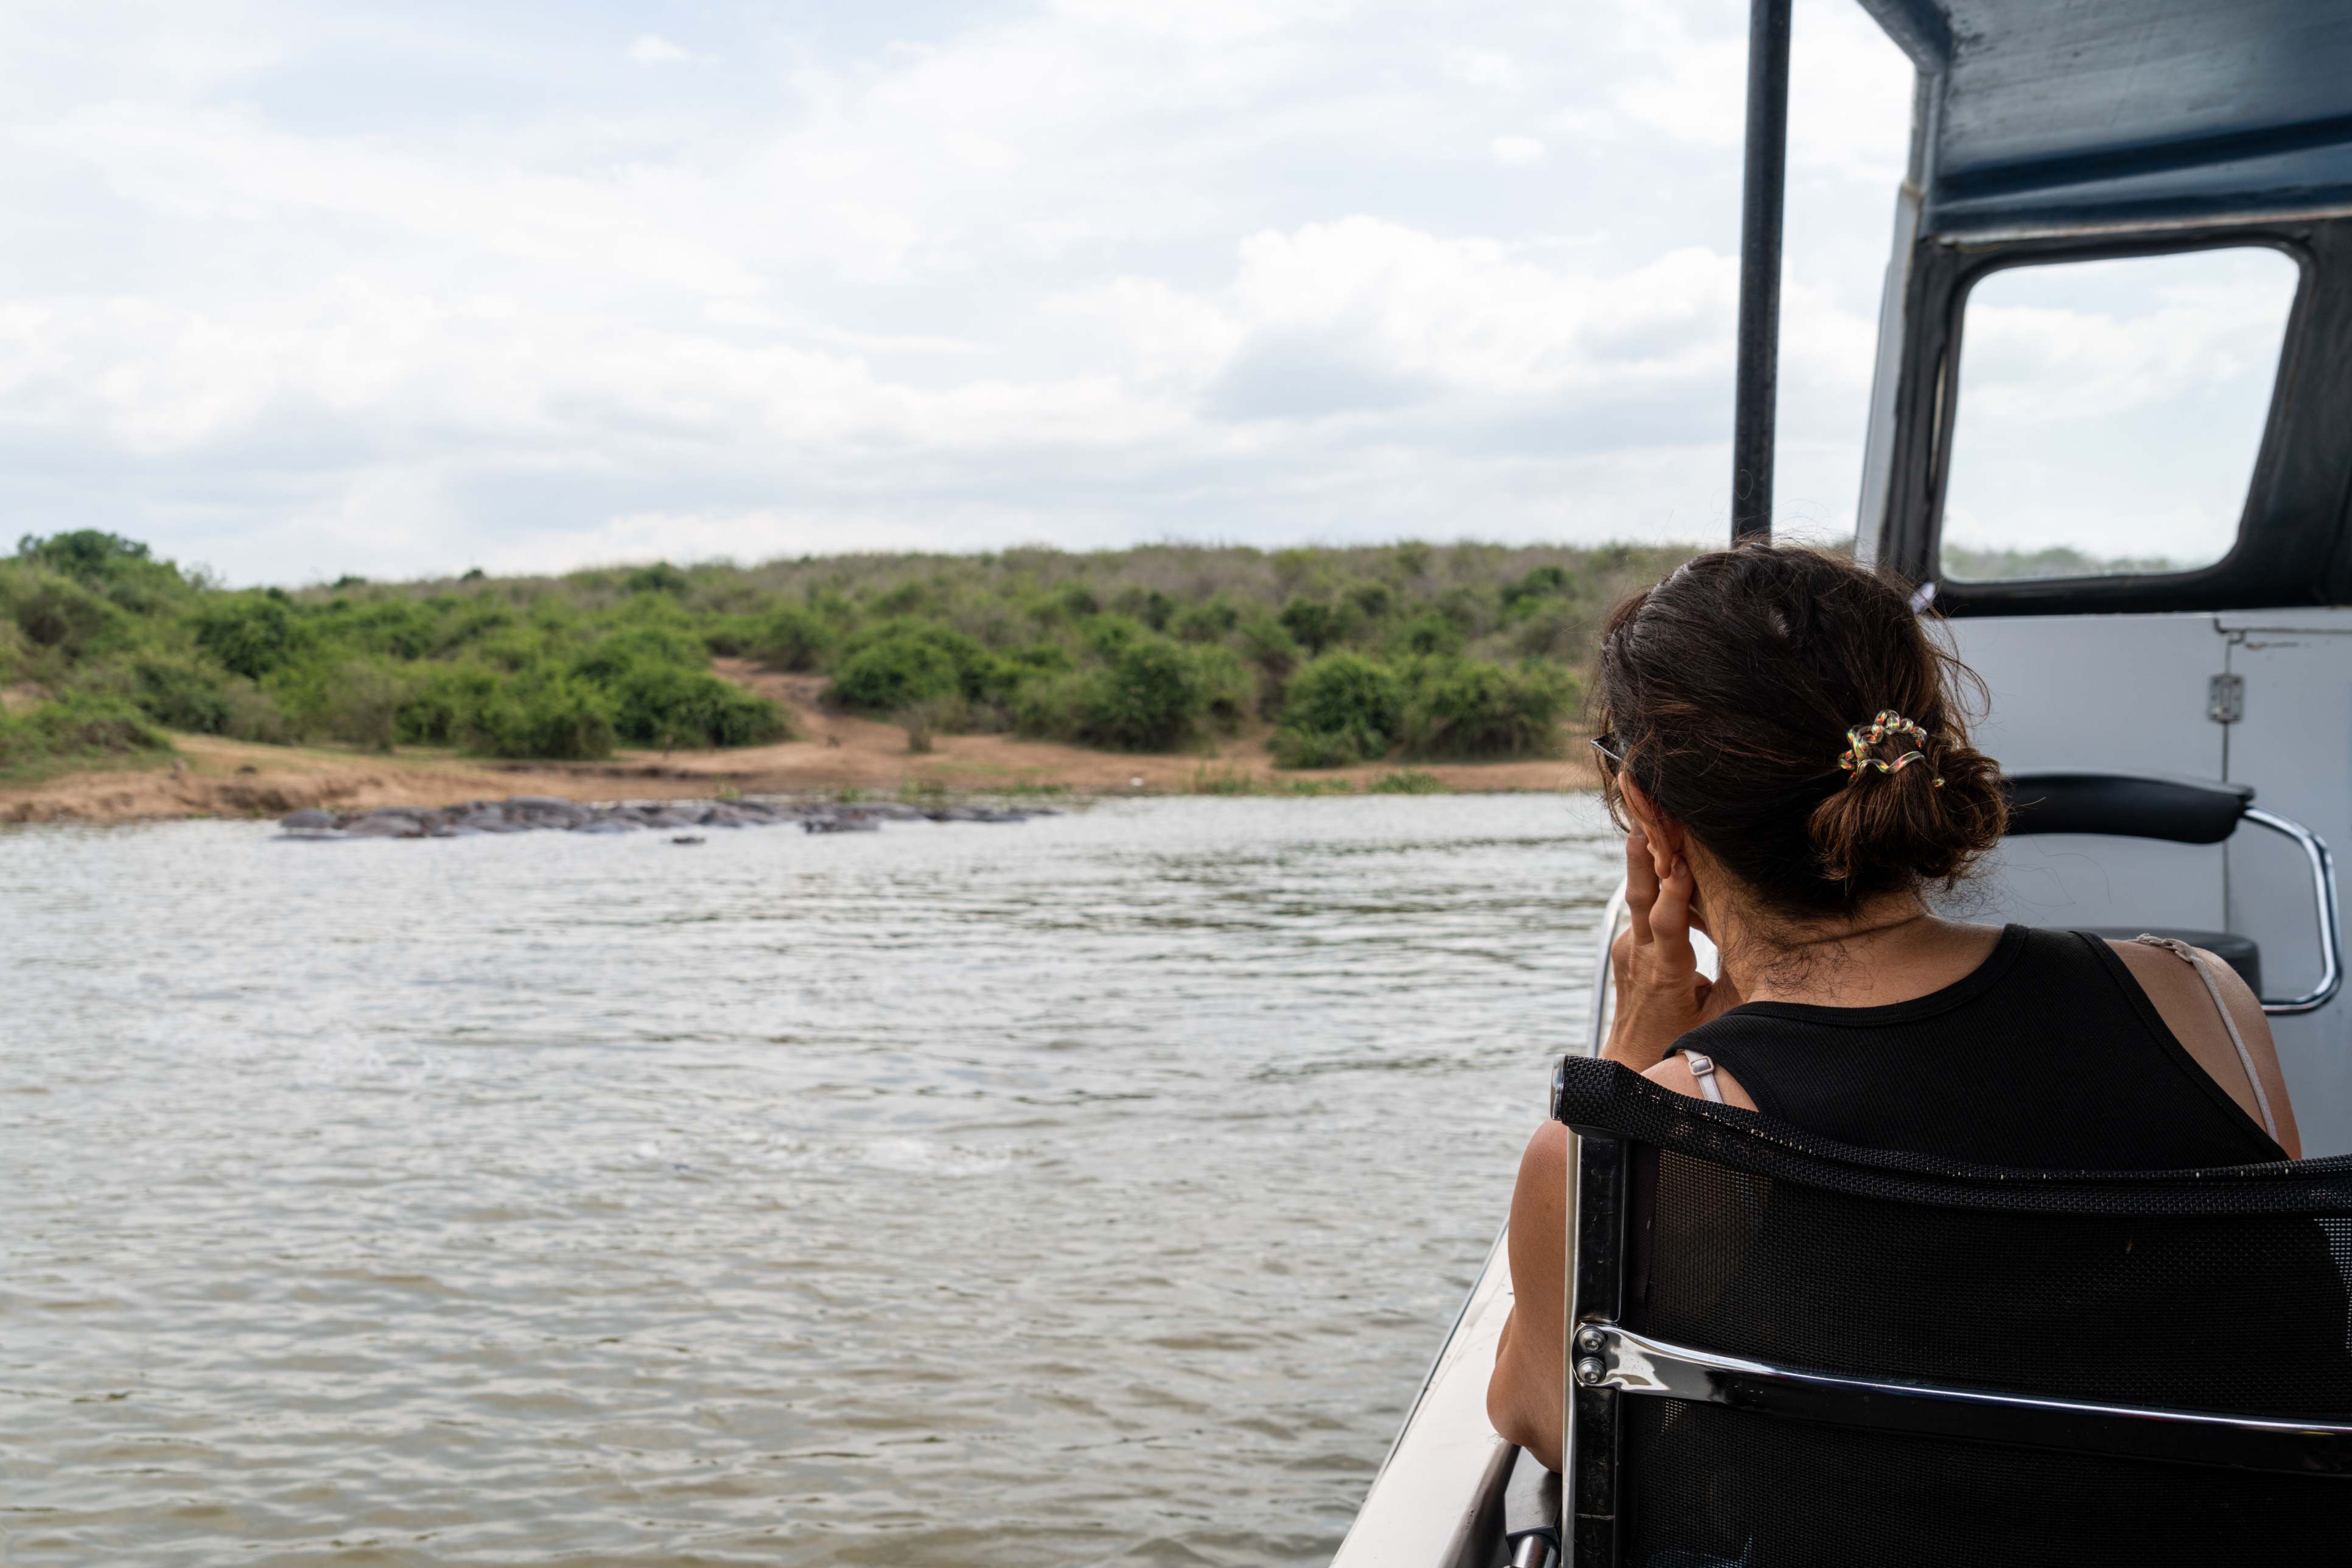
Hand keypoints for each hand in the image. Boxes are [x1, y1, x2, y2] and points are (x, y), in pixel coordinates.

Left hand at [1604, 829, 1739, 1069]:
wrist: (1631, 1059)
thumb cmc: (1681, 1043)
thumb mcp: (1719, 1019)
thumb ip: (1739, 978)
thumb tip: (1767, 940)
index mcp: (1664, 973)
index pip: (1666, 923)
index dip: (1673, 891)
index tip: (1681, 859)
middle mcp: (1639, 954)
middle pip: (1640, 896)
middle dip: (1644, 853)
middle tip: (1648, 814)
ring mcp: (1628, 947)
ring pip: (1639, 895)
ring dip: (1648, 857)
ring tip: (1658, 816)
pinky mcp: (1628, 944)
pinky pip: (1645, 907)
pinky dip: (1659, 882)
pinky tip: (1674, 854)